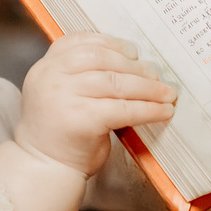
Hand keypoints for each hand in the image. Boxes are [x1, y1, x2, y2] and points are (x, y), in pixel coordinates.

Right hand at [15, 33, 176, 176]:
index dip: (110, 43)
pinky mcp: (82, 119)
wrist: (44, 169)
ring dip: (148, 88)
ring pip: (116, 82)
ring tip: (167, 93)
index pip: (80, 42)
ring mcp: (64, 97)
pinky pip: (123, 108)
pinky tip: (163, 111)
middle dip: (133, 66)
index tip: (132, 51)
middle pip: (102, 59)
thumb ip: (81, 76)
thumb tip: (132, 64)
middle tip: (155, 75)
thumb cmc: (61, 134)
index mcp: (45, 67)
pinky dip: (148, 109)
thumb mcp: (62, 95)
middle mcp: (50, 77)